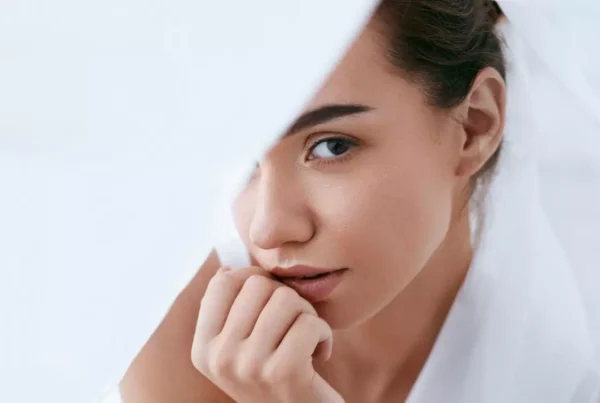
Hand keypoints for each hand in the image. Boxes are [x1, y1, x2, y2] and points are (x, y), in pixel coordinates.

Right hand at [191, 266, 343, 402]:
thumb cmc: (275, 377)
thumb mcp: (240, 348)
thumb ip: (231, 311)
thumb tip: (226, 268)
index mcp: (204, 348)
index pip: (223, 282)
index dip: (253, 279)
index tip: (269, 300)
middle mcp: (220, 358)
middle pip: (258, 285)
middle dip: (285, 296)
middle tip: (292, 322)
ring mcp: (250, 367)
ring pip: (287, 299)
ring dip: (306, 314)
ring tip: (304, 338)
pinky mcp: (284, 373)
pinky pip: (311, 322)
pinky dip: (324, 334)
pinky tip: (319, 354)